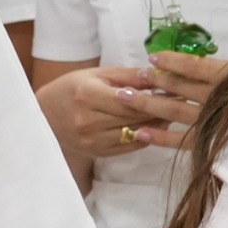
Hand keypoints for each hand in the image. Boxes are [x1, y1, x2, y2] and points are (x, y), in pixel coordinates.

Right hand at [37, 65, 198, 161]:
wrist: (46, 116)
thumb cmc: (73, 88)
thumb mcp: (97, 74)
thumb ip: (128, 76)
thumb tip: (158, 75)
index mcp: (87, 95)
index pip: (130, 99)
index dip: (154, 95)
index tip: (175, 89)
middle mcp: (89, 120)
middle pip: (135, 117)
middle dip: (160, 109)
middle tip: (181, 101)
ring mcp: (93, 140)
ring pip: (136, 133)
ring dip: (157, 124)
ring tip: (172, 113)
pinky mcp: (98, 153)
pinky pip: (130, 146)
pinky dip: (146, 136)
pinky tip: (156, 126)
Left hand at [141, 50, 227, 150]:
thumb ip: (215, 67)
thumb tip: (181, 64)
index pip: (194, 66)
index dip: (171, 61)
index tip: (153, 57)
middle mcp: (219, 98)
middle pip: (181, 87)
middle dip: (156, 80)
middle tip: (139, 75)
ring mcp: (213, 121)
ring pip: (176, 111)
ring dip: (149, 103)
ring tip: (128, 97)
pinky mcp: (210, 141)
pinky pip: (182, 140)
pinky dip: (161, 137)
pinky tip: (141, 132)